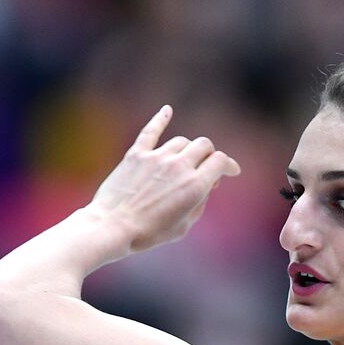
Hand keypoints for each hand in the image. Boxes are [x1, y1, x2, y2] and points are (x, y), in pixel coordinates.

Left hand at [87, 105, 240, 255]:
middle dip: (209, 155)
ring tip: (185, 160)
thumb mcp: (183, 226)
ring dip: (187, 149)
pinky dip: (160, 119)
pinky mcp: (136, 155)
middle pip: (203, 146)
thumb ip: (199, 203)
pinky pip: (151, 131)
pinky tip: (167, 110)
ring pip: (181, 141)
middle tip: (206, 167)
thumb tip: (206, 186)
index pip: (220, 161)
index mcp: (195, 185)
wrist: (113, 227)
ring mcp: (157, 157)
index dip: (228, 165)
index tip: (230, 171)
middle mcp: (179, 166)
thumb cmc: (148, 233)